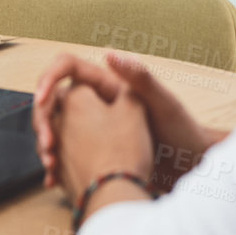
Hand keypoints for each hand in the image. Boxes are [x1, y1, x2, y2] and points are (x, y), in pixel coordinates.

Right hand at [33, 51, 226, 192]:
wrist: (193, 168)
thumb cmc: (183, 132)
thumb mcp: (163, 104)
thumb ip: (140, 78)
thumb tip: (109, 54)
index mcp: (108, 84)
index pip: (67, 68)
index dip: (48, 80)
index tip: (42, 101)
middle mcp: (97, 102)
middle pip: (53, 99)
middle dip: (42, 119)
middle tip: (47, 145)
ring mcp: (93, 127)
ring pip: (54, 127)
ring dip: (45, 144)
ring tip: (50, 165)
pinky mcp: (93, 151)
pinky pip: (64, 152)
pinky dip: (55, 164)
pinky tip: (54, 180)